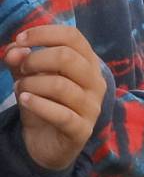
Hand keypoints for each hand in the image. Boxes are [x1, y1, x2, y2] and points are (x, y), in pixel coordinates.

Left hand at [5, 22, 108, 170]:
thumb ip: (20, 59)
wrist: (46, 142)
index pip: (72, 36)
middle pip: (67, 57)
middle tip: (21, 70)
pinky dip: (37, 104)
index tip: (20, 40)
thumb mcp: (28, 75)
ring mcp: (92, 107)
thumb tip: (15, 49)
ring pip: (60, 85)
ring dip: (31, 84)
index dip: (43, 33)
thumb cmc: (43, 102)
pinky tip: (25, 100)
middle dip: (35, 60)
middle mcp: (95, 83)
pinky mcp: (82, 130)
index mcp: (88, 64)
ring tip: (21, 90)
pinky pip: (60, 114)